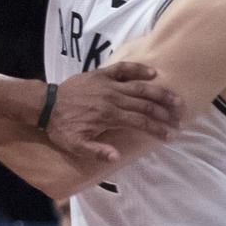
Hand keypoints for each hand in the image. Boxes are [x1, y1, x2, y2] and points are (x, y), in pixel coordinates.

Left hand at [46, 63, 181, 160]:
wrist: (45, 105)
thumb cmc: (61, 127)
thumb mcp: (75, 145)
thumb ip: (96, 151)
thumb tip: (117, 156)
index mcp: (109, 116)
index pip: (140, 122)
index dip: (157, 129)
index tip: (170, 135)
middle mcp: (112, 98)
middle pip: (145, 104)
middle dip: (164, 112)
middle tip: (180, 118)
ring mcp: (107, 84)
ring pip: (139, 87)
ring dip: (159, 92)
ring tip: (176, 98)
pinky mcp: (101, 74)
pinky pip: (123, 69)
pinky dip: (138, 69)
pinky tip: (153, 73)